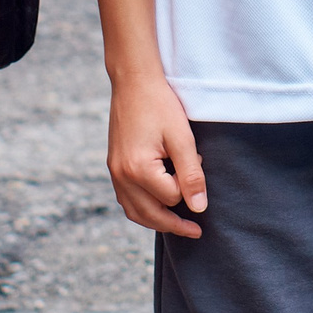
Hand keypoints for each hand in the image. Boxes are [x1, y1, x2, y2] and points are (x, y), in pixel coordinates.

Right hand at [106, 71, 205, 238]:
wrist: (134, 81)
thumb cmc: (160, 105)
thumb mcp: (182, 138)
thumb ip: (191, 174)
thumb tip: (199, 208)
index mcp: (138, 169)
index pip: (171, 197)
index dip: (189, 187)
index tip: (199, 163)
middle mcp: (121, 175)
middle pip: (150, 215)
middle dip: (174, 225)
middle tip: (196, 231)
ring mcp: (114, 172)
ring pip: (134, 212)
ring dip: (156, 221)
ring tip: (177, 224)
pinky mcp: (113, 166)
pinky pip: (126, 199)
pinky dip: (142, 209)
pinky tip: (156, 205)